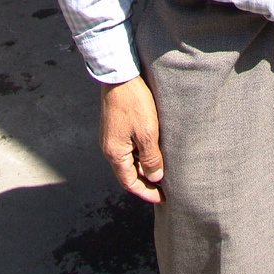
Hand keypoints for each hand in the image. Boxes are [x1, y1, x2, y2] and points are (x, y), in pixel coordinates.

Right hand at [99, 76, 164, 203]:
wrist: (119, 75)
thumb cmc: (133, 103)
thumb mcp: (147, 132)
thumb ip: (151, 158)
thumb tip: (154, 178)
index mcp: (115, 154)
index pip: (130, 183)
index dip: (146, 192)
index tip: (162, 198)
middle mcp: (109, 148)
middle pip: (128, 173)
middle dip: (145, 181)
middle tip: (165, 186)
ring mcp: (110, 137)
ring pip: (128, 160)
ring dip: (143, 167)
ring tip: (161, 168)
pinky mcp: (114, 126)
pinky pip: (127, 147)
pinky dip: (139, 154)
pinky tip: (151, 149)